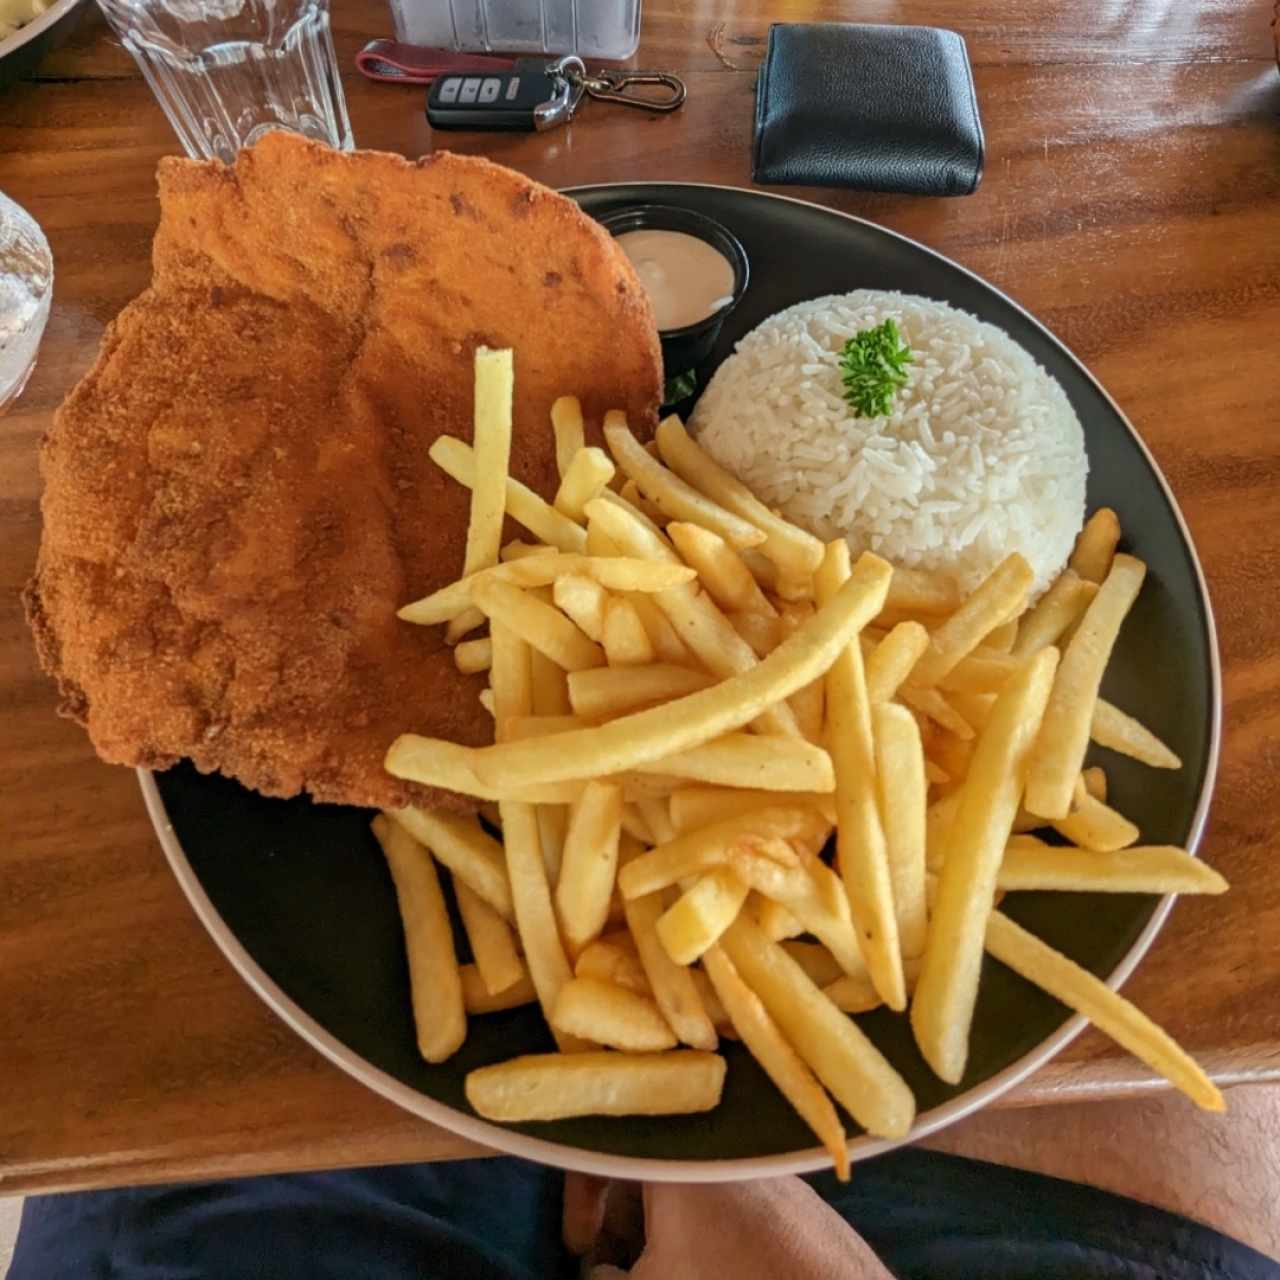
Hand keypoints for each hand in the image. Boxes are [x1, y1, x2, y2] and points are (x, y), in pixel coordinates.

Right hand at [565, 1173, 892, 1278]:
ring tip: (656, 1273)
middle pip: (646, 1165)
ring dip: (658, 1232)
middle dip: (620, 1223)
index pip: (607, 1144)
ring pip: (684, 1186)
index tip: (579, 1248)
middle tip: (612, 1268)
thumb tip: (599, 1273)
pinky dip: (701, 1232)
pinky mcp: (789, 1194)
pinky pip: (724, 1198)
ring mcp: (755, 1166)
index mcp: (673, 1150)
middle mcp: (713, 1142)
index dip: (580, 1197)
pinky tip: (704, 1269)